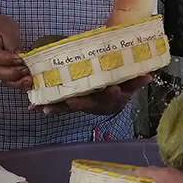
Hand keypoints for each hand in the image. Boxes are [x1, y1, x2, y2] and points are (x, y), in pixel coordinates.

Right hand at [0, 12, 31, 89]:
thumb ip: (13, 43)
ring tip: (29, 79)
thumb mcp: (7, 30)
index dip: (8, 59)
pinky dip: (19, 85)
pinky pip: (10, 82)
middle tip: (26, 69)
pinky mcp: (2, 74)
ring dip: (17, 82)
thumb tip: (21, 55)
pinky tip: (29, 82)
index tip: (20, 58)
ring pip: (3, 80)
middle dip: (13, 73)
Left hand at [29, 75, 151, 114]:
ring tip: (41, 107)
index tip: (112, 88)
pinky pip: (59, 105)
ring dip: (55, 107)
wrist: (113, 98)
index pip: (112, 97)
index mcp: (111, 99)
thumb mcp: (130, 82)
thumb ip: (137, 80)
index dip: (111, 93)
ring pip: (69, 107)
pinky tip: (33, 107)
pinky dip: (47, 106)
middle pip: (86, 104)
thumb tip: (148, 75)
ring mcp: (83, 105)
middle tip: (70, 100)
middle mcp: (96, 105)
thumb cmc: (121, 86)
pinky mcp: (72, 103)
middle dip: (77, 103)